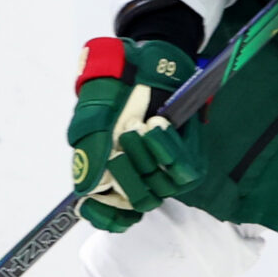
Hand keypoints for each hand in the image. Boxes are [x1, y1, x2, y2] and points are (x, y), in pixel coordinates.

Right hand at [68, 37, 202, 232]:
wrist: (149, 60)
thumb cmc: (116, 86)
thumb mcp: (94, 112)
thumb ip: (89, 148)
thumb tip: (88, 189)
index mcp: (108, 174)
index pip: (109, 215)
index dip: (105, 217)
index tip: (94, 203)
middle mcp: (138, 177)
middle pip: (136, 201)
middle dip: (127, 174)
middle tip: (121, 138)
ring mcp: (164, 170)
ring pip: (158, 188)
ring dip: (144, 157)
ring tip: (137, 125)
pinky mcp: (188, 159)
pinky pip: (182, 171)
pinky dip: (166, 151)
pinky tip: (156, 128)